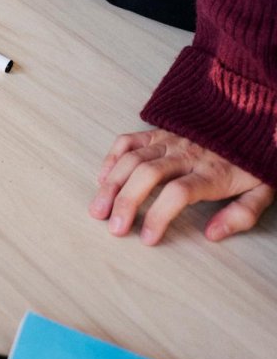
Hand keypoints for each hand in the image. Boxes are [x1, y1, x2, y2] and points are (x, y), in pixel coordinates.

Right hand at [89, 129, 274, 244]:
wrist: (253, 119)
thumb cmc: (252, 163)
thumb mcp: (263, 191)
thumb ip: (242, 215)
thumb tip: (212, 234)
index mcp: (212, 172)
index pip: (178, 193)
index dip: (158, 217)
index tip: (147, 238)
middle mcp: (186, 154)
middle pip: (147, 175)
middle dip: (126, 202)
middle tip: (113, 227)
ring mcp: (170, 140)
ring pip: (132, 159)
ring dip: (111, 185)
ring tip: (98, 208)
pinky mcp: (159, 131)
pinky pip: (129, 140)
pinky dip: (112, 158)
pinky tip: (104, 178)